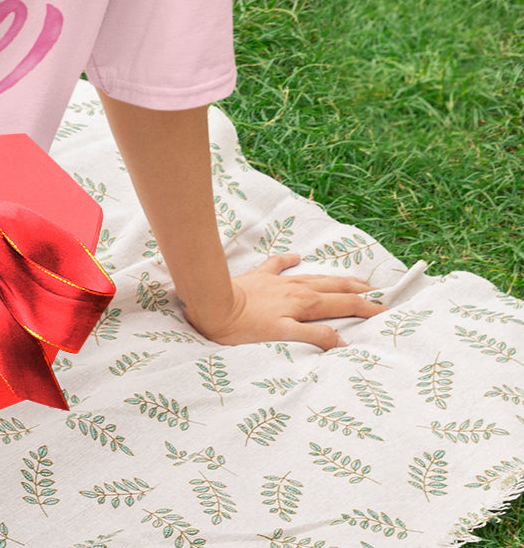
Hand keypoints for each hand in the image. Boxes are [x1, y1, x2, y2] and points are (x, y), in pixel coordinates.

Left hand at [187, 253, 385, 348]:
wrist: (213, 303)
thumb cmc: (244, 326)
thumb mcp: (282, 336)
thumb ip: (313, 337)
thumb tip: (341, 340)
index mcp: (304, 304)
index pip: (343, 306)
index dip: (366, 308)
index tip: (385, 310)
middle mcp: (295, 289)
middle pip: (333, 289)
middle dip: (357, 291)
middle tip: (378, 292)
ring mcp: (278, 281)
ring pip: (314, 278)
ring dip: (335, 279)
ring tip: (353, 278)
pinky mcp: (259, 277)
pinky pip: (279, 265)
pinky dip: (290, 261)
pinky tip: (297, 257)